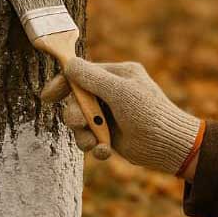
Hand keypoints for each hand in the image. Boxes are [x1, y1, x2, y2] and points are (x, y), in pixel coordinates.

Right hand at [41, 59, 201, 175]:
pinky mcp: (110, 134)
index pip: (82, 74)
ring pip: (81, 122)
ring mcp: (110, 114)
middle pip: (77, 100)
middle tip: (79, 124)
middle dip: (75, 115)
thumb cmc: (149, 114)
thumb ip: (92, 78)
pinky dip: (95, 146)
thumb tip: (69, 64)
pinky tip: (105, 151)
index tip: (48, 96)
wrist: (169, 146)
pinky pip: (91, 138)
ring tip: (94, 144)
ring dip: (83, 135)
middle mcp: (111, 92)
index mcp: (117, 74)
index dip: (63, 84)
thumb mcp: (119, 92)